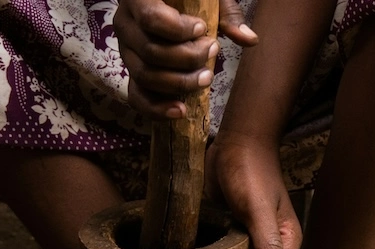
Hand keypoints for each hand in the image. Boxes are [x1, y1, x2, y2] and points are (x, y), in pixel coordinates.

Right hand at [116, 0, 258, 118]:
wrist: (167, 2)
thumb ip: (227, 14)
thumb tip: (249, 40)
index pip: (150, 18)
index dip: (178, 29)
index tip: (202, 29)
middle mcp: (125, 25)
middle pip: (151, 52)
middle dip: (187, 58)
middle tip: (213, 51)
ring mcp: (126, 51)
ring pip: (145, 76)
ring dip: (180, 83)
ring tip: (206, 77)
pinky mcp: (132, 72)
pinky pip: (137, 96)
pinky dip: (157, 108)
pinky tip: (180, 110)